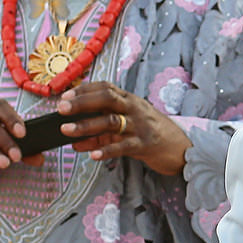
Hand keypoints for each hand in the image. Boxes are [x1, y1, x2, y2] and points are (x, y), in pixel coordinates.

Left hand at [56, 82, 192, 175]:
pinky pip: (122, 146)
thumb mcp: (130, 122)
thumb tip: (75, 132)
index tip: (64, 95)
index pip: (105, 87)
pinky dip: (105, 150)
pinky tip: (91, 155)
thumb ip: (105, 125)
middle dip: (81, 103)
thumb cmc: (151, 133)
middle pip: (106, 99)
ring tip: (66, 131)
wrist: (181, 147)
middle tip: (61, 108)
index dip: (84, 90)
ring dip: (86, 126)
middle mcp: (134, 108)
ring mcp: (140, 126)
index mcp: (130, 100)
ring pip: (110, 122)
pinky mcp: (145, 144)